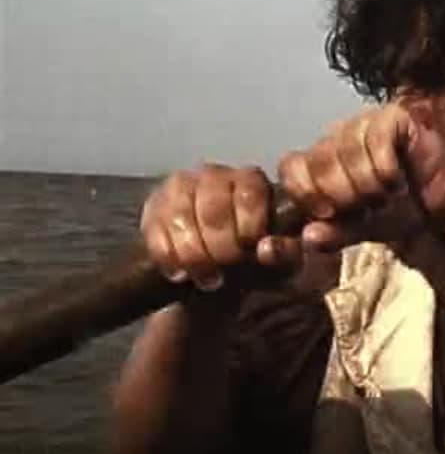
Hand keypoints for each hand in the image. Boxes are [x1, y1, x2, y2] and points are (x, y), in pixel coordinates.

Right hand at [140, 163, 300, 293]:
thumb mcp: (275, 246)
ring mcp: (179, 188)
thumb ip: (282, 246)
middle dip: (221, 247)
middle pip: (213, 210)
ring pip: (181, 219)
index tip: (250, 251)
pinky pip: (155, 233)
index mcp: (250, 179)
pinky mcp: (153, 207)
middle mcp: (213, 175)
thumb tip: (268, 249)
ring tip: (208, 278)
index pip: (248, 195)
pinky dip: (169, 259)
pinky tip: (182, 273)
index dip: (248, 227)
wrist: (213, 256)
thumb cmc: (251, 250)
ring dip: (195, 255)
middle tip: (227, 268)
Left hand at [276, 103, 444, 252]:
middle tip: (366, 206)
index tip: (329, 213)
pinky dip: (386, 168)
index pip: (290, 167)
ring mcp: (364, 122)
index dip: (306, 192)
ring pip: (347, 152)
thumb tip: (308, 236)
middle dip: (343, 194)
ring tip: (385, 195)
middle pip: (318, 161)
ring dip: (368, 184)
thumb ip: (331, 234)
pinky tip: (397, 179)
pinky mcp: (392, 117)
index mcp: (320, 160)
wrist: (441, 206)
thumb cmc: (397, 213)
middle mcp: (337, 136)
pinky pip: (376, 140)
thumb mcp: (358, 230)